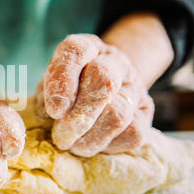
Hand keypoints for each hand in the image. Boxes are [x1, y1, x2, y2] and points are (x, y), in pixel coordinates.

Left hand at [35, 34, 153, 156]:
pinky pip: (132, 132)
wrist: (104, 90)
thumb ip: (47, 94)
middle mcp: (114, 61)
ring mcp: (134, 85)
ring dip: (90, 137)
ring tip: (72, 145)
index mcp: (87, 47)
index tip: (54, 110)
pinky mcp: (146, 111)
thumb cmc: (67, 89)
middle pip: (103, 80)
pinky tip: (92, 144)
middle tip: (61, 136)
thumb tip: (50, 114)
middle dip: (79, 115)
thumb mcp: (50, 84)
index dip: (63, 79)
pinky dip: (108, 144)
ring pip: (118, 113)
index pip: (76, 51)